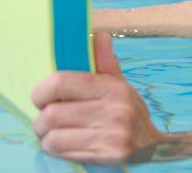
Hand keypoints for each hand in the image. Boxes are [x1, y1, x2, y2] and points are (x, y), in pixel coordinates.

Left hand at [32, 32, 162, 163]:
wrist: (151, 145)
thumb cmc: (128, 111)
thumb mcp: (120, 84)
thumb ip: (105, 62)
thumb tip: (99, 34)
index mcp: (114, 87)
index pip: (61, 83)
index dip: (41, 91)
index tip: (40, 97)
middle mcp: (114, 110)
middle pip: (51, 114)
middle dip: (40, 120)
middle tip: (44, 120)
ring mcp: (111, 135)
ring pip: (53, 137)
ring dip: (46, 137)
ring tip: (54, 134)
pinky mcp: (107, 156)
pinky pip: (63, 153)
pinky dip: (56, 150)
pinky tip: (65, 144)